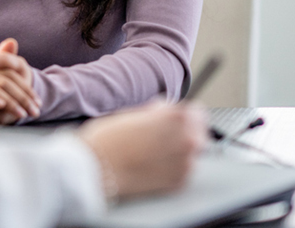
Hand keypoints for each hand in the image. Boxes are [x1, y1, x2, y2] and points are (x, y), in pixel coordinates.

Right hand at [77, 101, 205, 200]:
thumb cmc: (108, 138)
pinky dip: (174, 166)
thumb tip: (165, 112)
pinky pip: (185, 170)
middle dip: (184, 130)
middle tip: (164, 134)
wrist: (95, 167)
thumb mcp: (135, 112)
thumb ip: (159, 112)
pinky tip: (155, 163)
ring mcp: (185, 164)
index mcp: (177, 117)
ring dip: (180, 149)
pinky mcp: (178, 183)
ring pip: (193, 152)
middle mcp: (187, 140)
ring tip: (156, 150)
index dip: (182, 113)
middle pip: (199, 131)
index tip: (175, 118)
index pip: (196, 111)